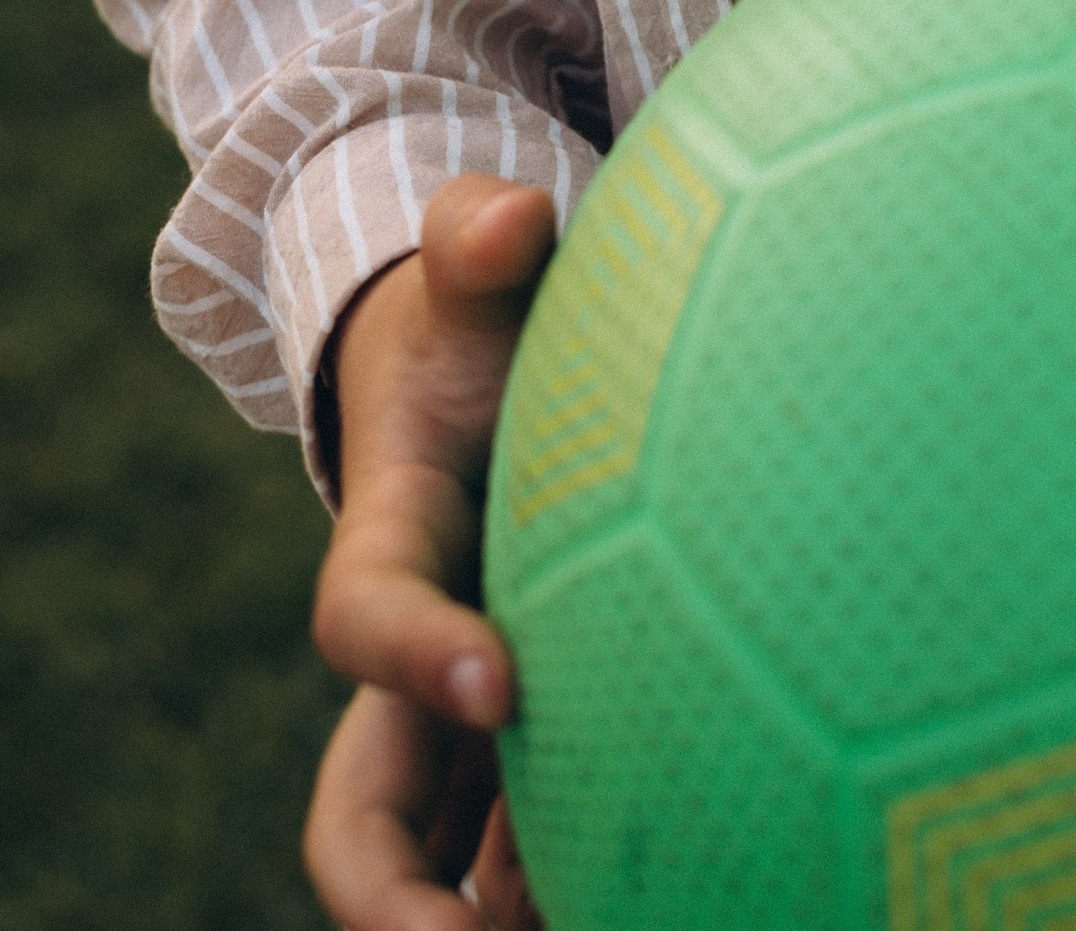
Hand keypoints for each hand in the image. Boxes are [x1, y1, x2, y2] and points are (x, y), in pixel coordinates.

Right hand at [304, 177, 558, 930]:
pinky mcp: (534, 739)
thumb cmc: (484, 313)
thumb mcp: (476, 268)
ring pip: (448, 860)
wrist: (476, 372)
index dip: (412, 650)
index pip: (360, 615)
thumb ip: (480, 239)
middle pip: (360, 812)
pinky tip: (715, 889)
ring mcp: (468, 713)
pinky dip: (586, 886)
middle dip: (389, 901)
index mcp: (390, 540)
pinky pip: (542, 843)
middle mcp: (417, 655)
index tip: (499, 677)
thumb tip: (512, 216)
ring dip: (498, 922)